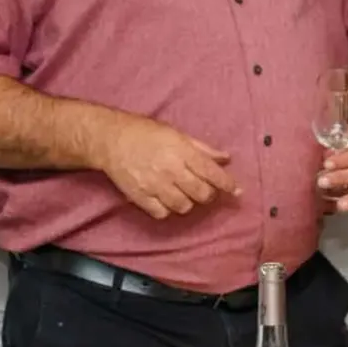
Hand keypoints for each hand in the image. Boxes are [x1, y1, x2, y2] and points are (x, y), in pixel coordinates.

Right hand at [101, 114, 240, 219]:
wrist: (111, 140)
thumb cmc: (146, 133)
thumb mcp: (177, 134)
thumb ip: (202, 148)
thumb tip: (226, 158)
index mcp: (182, 151)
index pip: (212, 172)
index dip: (227, 184)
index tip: (236, 190)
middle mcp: (171, 170)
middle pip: (201, 194)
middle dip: (207, 194)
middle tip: (203, 189)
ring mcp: (155, 185)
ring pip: (184, 206)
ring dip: (188, 202)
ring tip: (182, 193)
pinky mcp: (141, 196)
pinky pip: (162, 213)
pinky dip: (167, 209)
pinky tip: (165, 199)